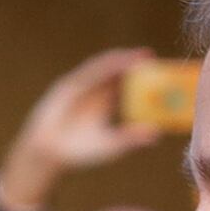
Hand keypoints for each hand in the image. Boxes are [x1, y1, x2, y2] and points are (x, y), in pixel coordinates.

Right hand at [0, 46, 165, 210]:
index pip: (128, 83)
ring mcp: (81, 87)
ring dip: (118, 60)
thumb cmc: (81, 153)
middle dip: (132, 62)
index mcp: (107, 102)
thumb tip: (156, 135)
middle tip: (150, 56)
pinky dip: (100, 67)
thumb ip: (130, 139)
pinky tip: (113, 63)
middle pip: (117, 71)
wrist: (49, 154)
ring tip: (134, 56)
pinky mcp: (67, 87)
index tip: (160, 70)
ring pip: (103, 68)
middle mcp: (95, 91)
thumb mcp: (110, 146)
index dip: (142, 75)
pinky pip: (86, 74)